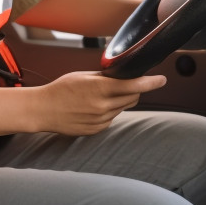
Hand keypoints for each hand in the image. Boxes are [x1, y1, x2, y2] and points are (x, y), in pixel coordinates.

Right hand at [30, 70, 166, 135]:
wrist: (43, 110)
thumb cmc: (60, 89)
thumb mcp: (82, 76)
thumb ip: (104, 77)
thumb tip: (122, 75)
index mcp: (99, 88)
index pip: (134, 85)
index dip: (151, 82)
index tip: (162, 79)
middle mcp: (103, 106)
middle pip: (133, 96)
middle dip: (134, 89)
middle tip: (124, 82)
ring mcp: (101, 120)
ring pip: (123, 107)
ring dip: (120, 100)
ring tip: (101, 95)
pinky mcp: (98, 129)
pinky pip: (112, 118)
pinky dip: (110, 110)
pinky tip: (93, 107)